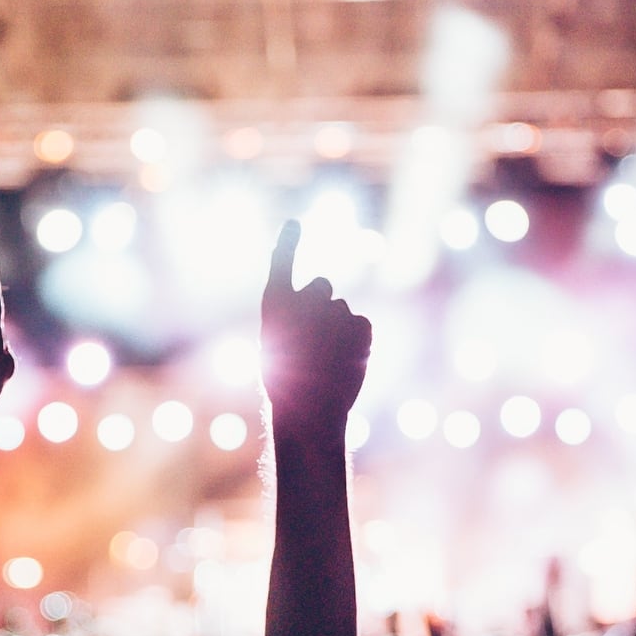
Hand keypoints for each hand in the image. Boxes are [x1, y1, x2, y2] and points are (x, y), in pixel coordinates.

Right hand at [260, 221, 370, 437]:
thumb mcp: (277, 348)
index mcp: (275, 304)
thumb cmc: (286, 384)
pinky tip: (345, 362)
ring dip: (338, 331)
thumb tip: (319, 305)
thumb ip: (294, 320)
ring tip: (326, 361)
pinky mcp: (360, 324)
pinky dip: (357, 341)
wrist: (310, 411)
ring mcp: (334, 310)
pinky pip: (360, 325)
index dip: (289, 244)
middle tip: (314, 340)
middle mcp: (304, 299)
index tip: (294, 224)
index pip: (282, 263)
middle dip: (321, 304)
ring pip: (341, 311)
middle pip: (322, 287)